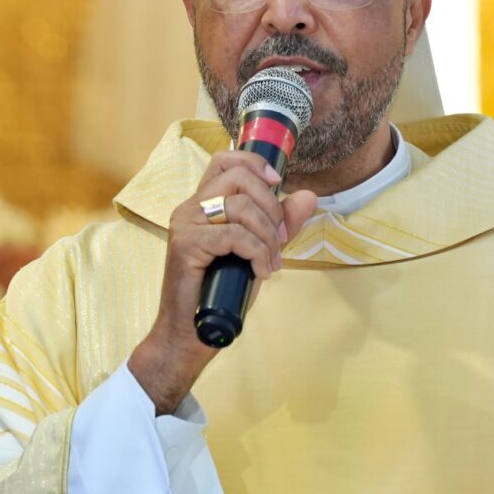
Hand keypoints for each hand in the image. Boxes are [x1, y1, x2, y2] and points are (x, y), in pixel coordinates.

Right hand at [127, 150, 318, 414]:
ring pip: (240, 207)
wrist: (191, 333)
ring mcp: (185, 224)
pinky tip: (261, 272)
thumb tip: (309, 196)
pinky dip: (257, 253)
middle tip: (279, 238)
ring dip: (267, 236)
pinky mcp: (186, 245)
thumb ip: (281, 224)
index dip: (255, 163)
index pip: (225, 160)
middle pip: (238, 178)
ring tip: (271, 261)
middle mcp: (190, 208)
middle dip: (270, 206)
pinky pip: (234, 236)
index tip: (278, 184)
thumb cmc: (221, 293)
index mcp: (203, 204)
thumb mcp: (259, 251)